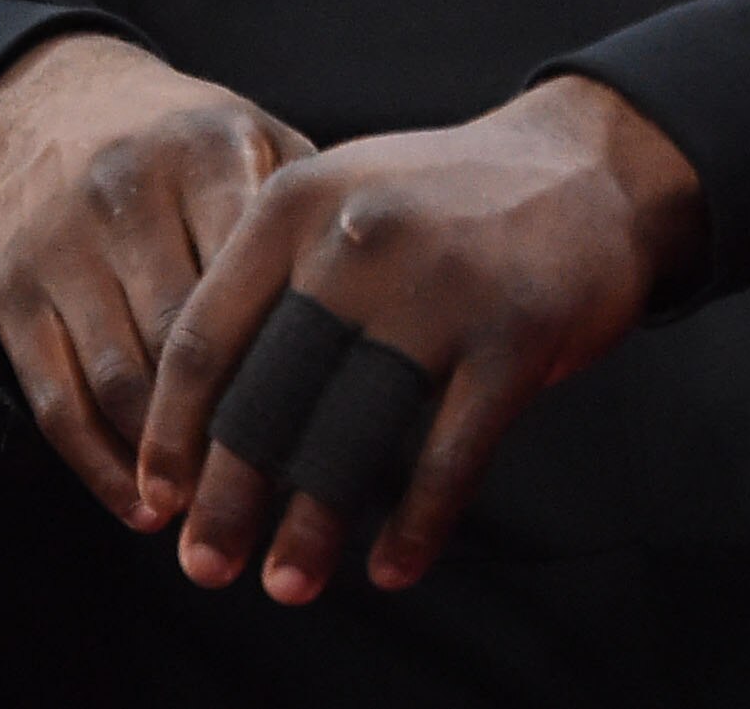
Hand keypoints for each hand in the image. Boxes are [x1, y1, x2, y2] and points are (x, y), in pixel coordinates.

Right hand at [0, 31, 311, 525]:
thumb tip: (383, 326)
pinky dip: (98, 466)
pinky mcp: (9, 286)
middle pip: (187, 339)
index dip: (292, 366)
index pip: (259, 278)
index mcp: (208, 149)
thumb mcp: (260, 141)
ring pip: (120, 380)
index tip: (332, 436)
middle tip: (281, 496)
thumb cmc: (192, 146)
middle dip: (234, 431)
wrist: (57, 104)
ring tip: (216, 517)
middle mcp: (126, 189)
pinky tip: (142, 509)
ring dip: (169, 462)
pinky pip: (54, 399)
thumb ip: (311, 217)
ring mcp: (60, 241)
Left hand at [132, 74, 701, 603]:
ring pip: (350, 434)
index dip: (171, 430)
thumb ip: (272, 281)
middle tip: (205, 564)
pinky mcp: (515, 335)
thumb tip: (198, 417)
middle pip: (267, 394)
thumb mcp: (341, 201)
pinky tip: (391, 569)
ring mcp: (440, 287)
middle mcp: (356, 238)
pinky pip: (448, 456)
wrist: (592, 165)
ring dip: (312, 526)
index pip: (205, 335)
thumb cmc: (444, 202)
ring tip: (287, 585)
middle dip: (229, 496)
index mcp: (295, 203)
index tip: (157, 498)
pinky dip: (416, 526)